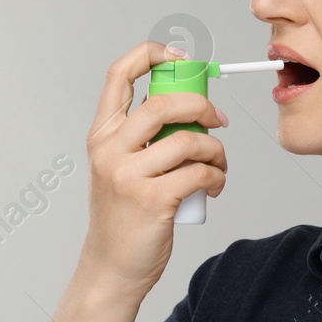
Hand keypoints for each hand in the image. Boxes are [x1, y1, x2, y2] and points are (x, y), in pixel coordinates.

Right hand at [78, 41, 228, 293]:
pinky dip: (217, 176)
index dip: (152, 54)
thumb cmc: (125, 217)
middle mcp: (109, 150)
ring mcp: (128, 175)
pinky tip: (215, 185)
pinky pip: (200, 173)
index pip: (119, 74)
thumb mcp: (121, 168)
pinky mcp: (153, 200)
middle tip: (219, 120)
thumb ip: (142, 138)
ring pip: (189, 141)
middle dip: (202, 106)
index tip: (182, 59)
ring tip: (219, 165)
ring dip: (216, 150)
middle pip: (163, 104)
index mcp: (101, 135)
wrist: (112, 267)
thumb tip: (191, 109)